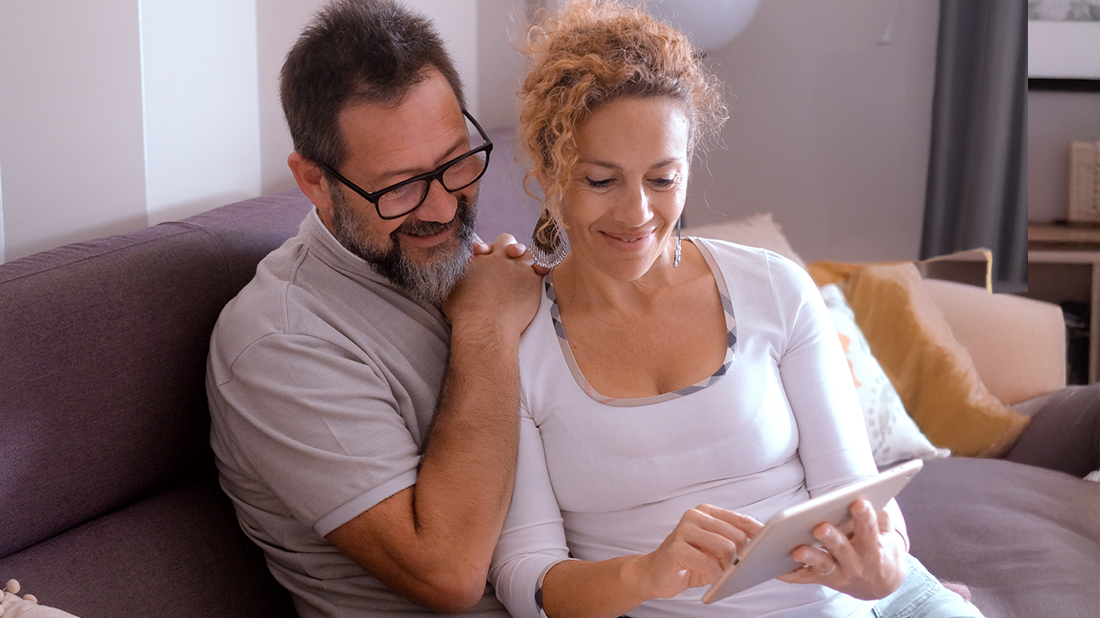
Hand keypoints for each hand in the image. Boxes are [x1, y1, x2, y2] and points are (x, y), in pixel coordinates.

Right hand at [443, 234, 544, 335]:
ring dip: (524, 258)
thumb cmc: (465, 314)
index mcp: (477, 259)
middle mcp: (497, 257)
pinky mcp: (531, 277)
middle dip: (506, 246)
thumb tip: (460, 278)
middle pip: (505, 240)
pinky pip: (542, 265)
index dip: (486, 251)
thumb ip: (458, 279)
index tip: (486, 258)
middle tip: (507, 258)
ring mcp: (516, 266)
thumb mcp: (451, 291)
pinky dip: (541, 267)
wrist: (485, 326)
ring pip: (525, 251)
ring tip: (521, 270)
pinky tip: (539, 271)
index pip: (484, 246)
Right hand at [632, 505, 762, 599]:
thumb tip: (763, 546)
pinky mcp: (676, 549)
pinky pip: (708, 564)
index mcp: (705, 512)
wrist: (653, 573)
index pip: (742, 520)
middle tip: (738, 570)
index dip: (759, 535)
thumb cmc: (688, 562)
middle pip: (737, 535)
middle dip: (742, 557)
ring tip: (723, 575)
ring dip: (729, 567)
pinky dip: (715, 576)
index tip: (770, 548)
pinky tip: (711, 579)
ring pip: (726, 548)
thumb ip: (732, 542)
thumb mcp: (714, 550)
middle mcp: (694, 516)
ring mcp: (683, 530)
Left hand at [779, 499, 905, 599]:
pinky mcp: (823, 580)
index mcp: (873, 549)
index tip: (858, 502)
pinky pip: (803, 577)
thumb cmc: (881, 549)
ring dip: (809, 557)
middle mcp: (856, 564)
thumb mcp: (889, 535)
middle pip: (842, 550)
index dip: (864, 518)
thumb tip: (868, 495)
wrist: (881, 584)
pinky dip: (789, 573)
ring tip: (796, 550)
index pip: (869, 531)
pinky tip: (775, 567)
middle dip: (831, 538)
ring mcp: (839, 574)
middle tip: (820, 527)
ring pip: (822, 565)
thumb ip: (880, 518)